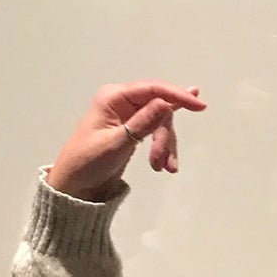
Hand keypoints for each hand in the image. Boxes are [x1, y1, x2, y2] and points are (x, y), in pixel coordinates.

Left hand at [46, 81, 206, 201]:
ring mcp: (129, 115)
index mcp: (113, 98)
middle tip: (163, 161)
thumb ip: (142, 122)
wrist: (76, 187)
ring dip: (165, 145)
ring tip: (162, 167)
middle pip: (160, 108)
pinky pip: (157, 132)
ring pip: (162, 122)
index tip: (200, 106)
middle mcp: (123, 102)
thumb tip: (165, 102)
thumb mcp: (116, 143)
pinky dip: (164, 147)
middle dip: (165, 135)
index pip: (152, 89)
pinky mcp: (134, 129)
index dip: (177, 95)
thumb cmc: (88, 163)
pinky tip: (169, 162)